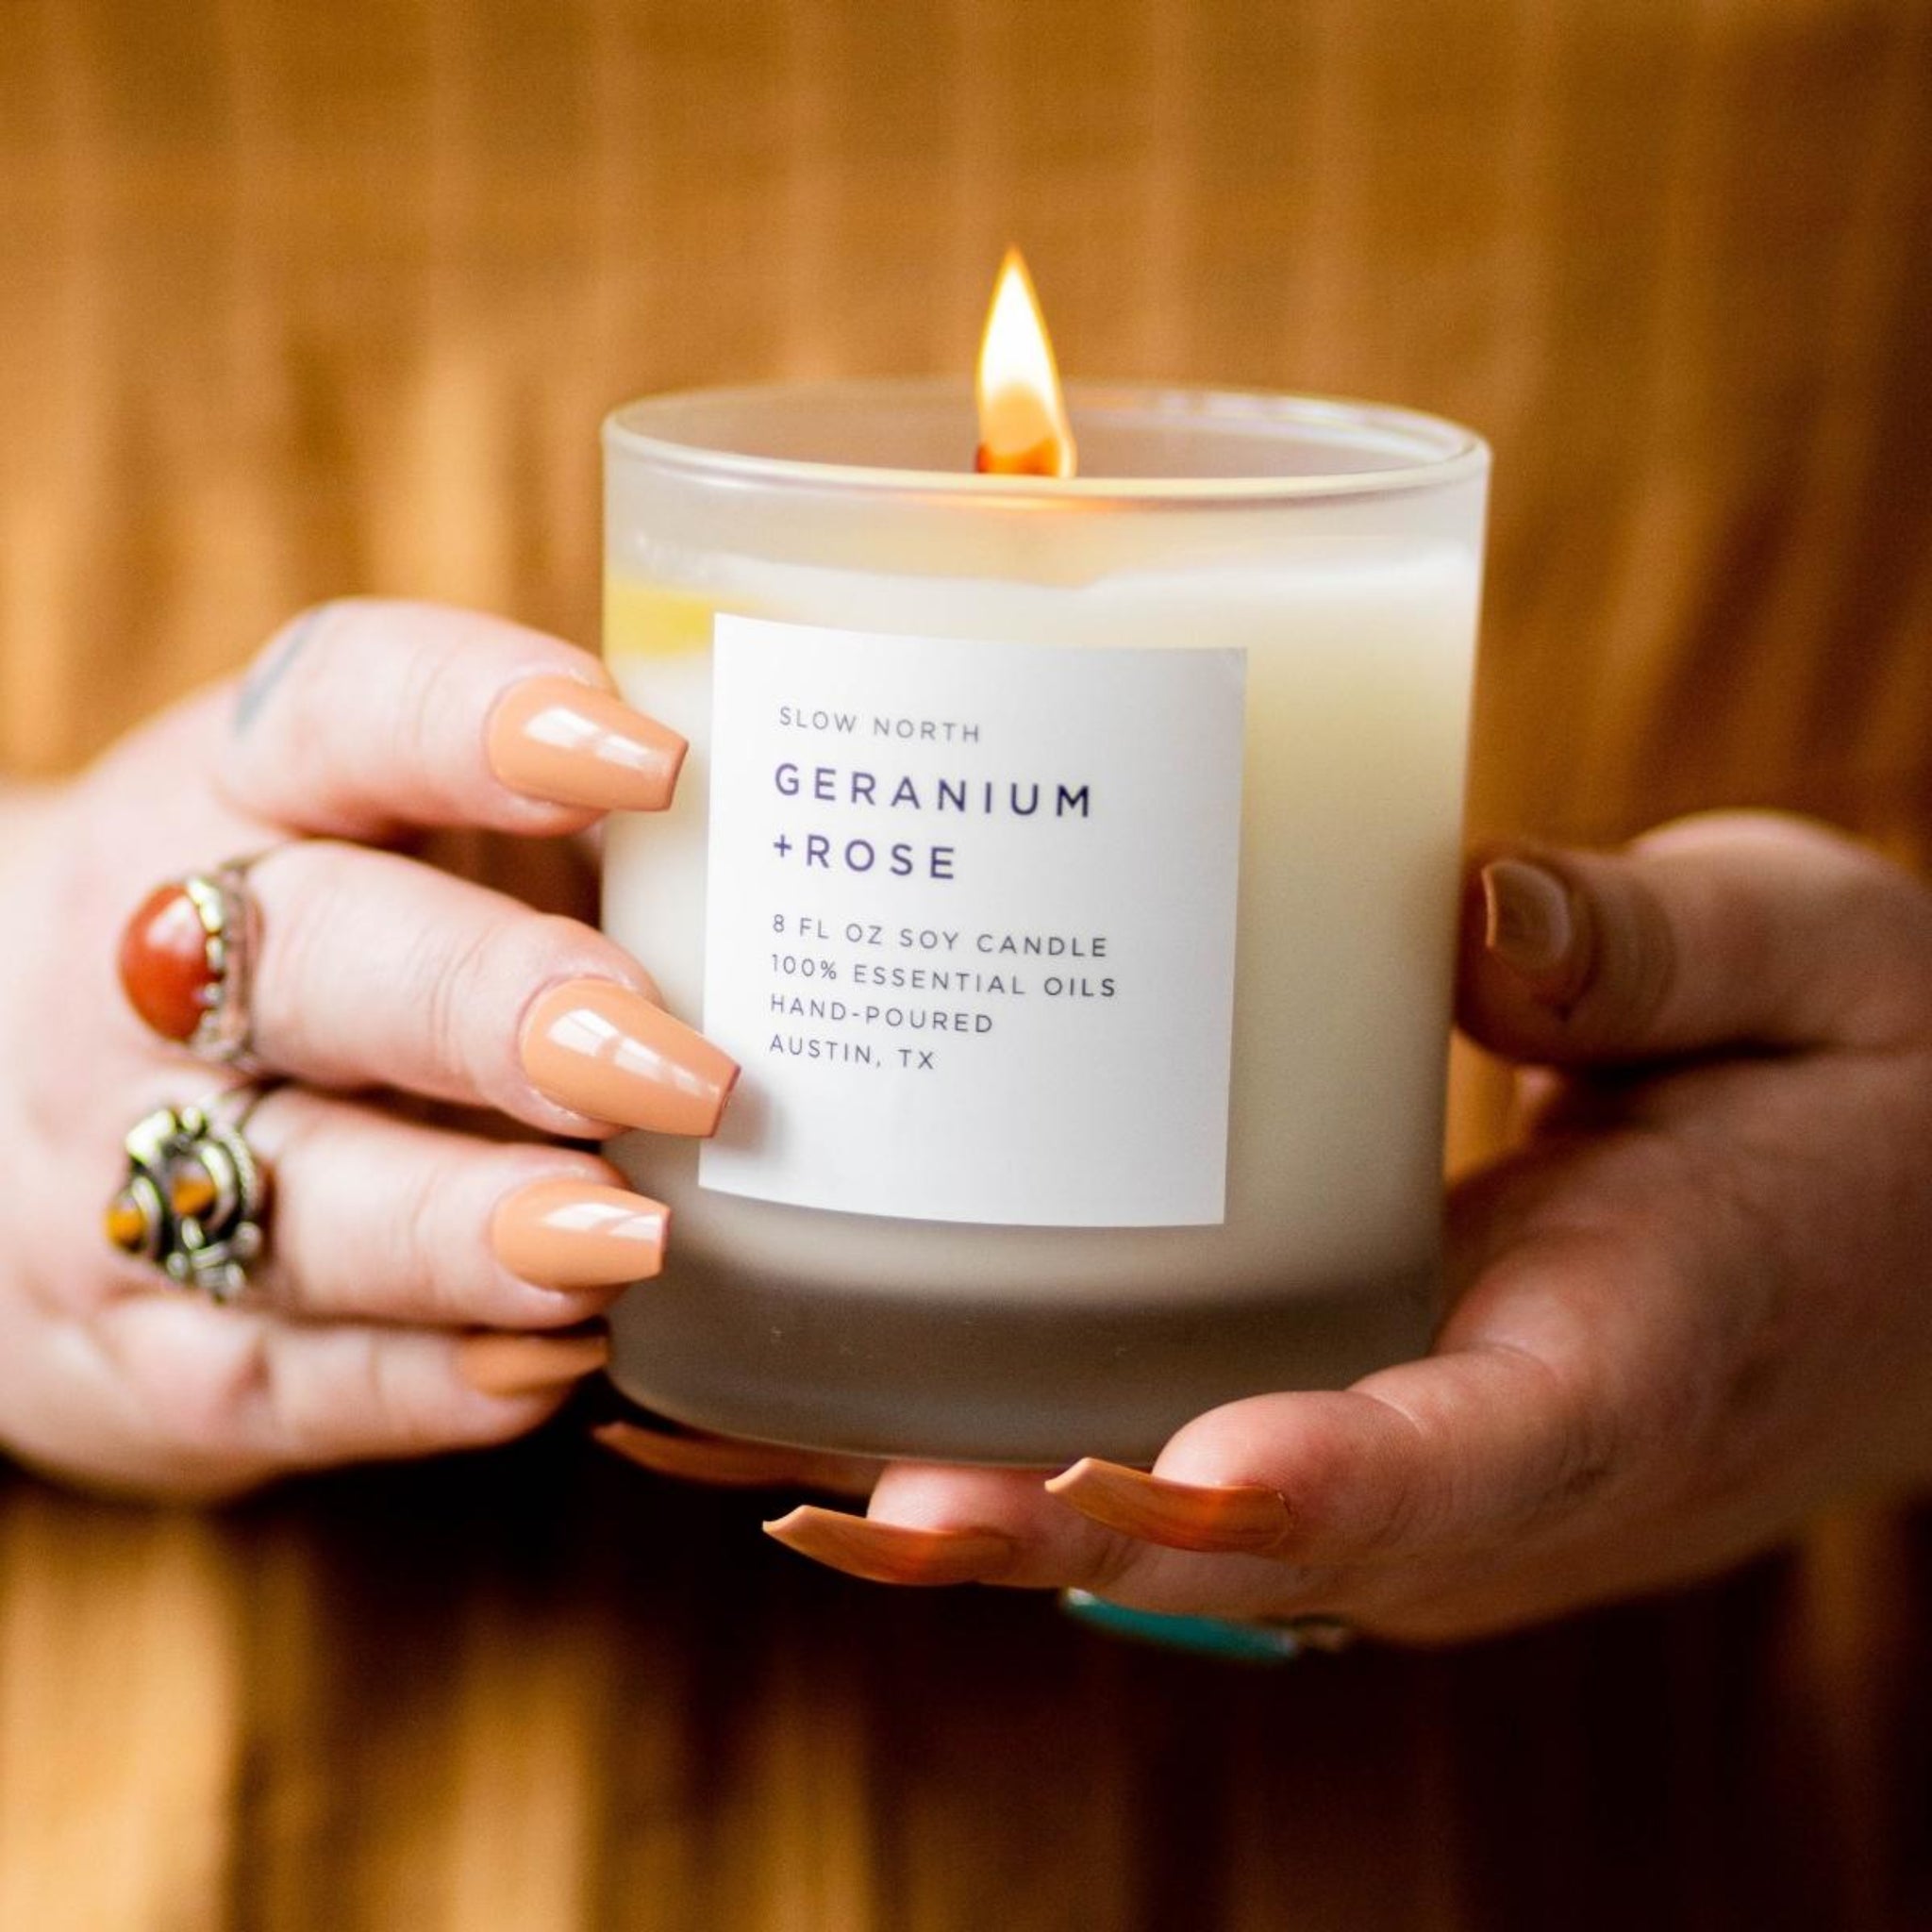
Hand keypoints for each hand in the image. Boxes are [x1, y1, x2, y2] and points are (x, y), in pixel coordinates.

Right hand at [0, 600, 734, 1499]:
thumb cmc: (300, 952)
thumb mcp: (373, 849)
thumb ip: (558, 847)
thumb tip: (821, 862)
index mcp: (229, 792)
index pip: (335, 714)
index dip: (478, 723)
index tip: (648, 755)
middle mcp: (154, 971)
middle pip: (317, 966)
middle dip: (496, 1010)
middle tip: (677, 1066)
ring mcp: (123, 1170)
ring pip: (297, 1198)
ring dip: (470, 1227)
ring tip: (633, 1241)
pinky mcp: (142, 1352)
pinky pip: (287, 1380)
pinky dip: (434, 1379)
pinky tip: (565, 1361)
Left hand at [701, 813, 1931, 1638]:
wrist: (1916, 1235)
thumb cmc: (1863, 1097)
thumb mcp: (1804, 974)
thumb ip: (1652, 956)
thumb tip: (1472, 911)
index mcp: (1636, 1360)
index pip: (1466, 1458)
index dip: (1311, 1485)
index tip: (1145, 1473)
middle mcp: (1510, 1472)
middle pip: (1259, 1547)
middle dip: (1047, 1537)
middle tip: (832, 1502)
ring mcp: (1434, 1487)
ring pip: (1190, 1548)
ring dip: (984, 1533)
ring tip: (753, 1479)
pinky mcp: (1381, 1440)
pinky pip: (1192, 1492)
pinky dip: (1026, 1483)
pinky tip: (849, 1437)